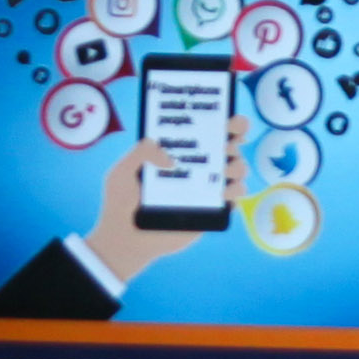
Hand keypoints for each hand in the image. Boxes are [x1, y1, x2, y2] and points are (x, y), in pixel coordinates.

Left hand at [78, 138, 236, 294]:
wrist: (126, 239)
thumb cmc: (121, 203)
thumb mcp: (121, 172)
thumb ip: (140, 153)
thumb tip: (169, 156)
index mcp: (176, 154)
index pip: (203, 133)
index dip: (221, 123)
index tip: (229, 119)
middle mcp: (196, 168)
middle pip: (228, 147)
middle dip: (235, 141)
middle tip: (228, 145)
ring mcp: (207, 189)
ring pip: (237, 170)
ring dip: (237, 166)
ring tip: (224, 171)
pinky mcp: (214, 210)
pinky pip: (236, 197)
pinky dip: (237, 191)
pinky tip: (224, 192)